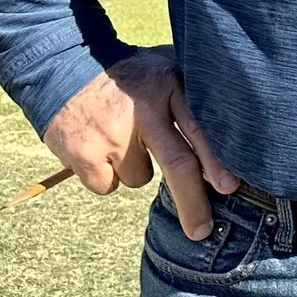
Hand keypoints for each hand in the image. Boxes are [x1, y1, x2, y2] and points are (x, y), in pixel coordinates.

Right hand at [39, 49, 239, 240]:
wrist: (61, 66)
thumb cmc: (126, 75)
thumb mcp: (164, 71)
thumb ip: (192, 96)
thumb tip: (234, 132)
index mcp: (169, 86)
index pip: (199, 127)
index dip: (216, 159)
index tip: (230, 187)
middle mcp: (143, 110)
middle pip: (177, 164)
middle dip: (193, 202)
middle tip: (200, 230)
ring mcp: (113, 135)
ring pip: (141, 179)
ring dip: (136, 169)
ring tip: (122, 138)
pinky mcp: (84, 154)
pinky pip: (108, 185)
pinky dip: (106, 176)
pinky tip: (98, 148)